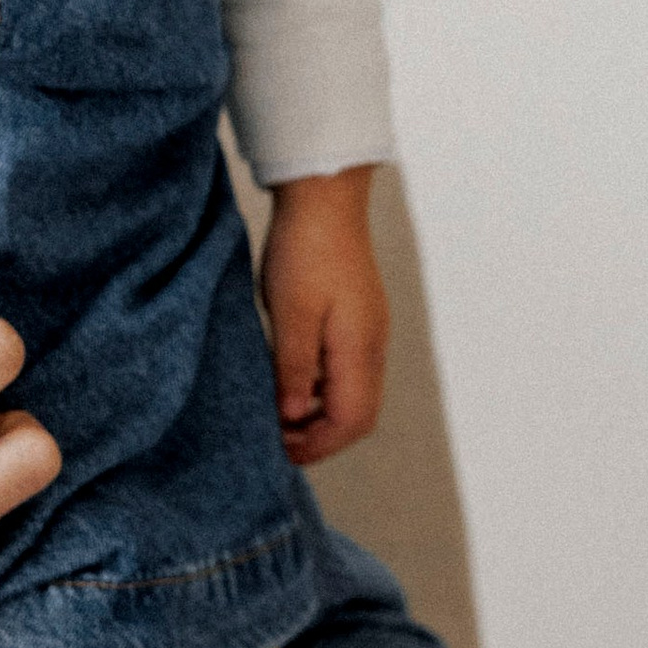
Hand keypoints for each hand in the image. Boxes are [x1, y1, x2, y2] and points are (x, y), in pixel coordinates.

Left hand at [260, 165, 387, 463]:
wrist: (324, 197)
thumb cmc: (305, 249)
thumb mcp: (290, 313)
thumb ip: (293, 369)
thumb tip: (292, 416)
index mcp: (360, 349)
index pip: (352, 421)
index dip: (318, 445)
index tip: (280, 450)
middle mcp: (372, 346)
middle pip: (357, 415)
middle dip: (319, 436)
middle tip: (275, 439)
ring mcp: (367, 332)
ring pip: (351, 394)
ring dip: (318, 413)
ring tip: (277, 414)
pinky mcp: (356, 319)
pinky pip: (344, 370)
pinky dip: (319, 388)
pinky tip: (289, 381)